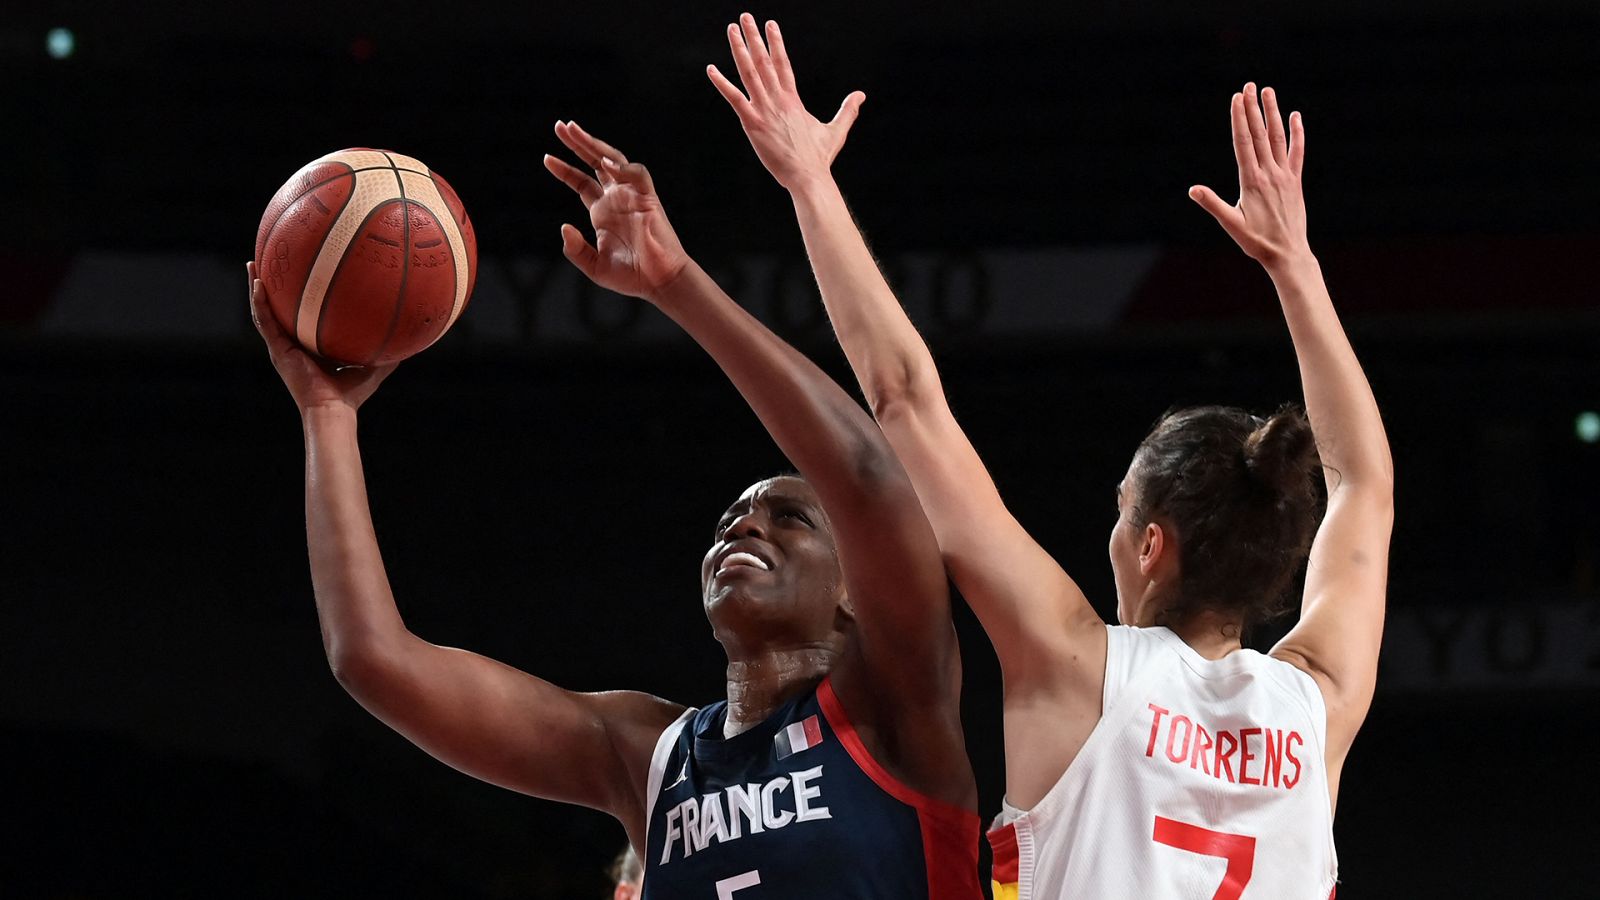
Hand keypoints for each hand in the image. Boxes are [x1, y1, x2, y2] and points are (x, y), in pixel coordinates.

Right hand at [248, 261, 395, 413]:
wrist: (333, 410)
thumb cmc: (352, 394)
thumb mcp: (373, 366)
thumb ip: (387, 352)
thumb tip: (410, 338)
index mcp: (308, 347)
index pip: (299, 318)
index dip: (295, 299)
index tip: (297, 277)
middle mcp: (291, 345)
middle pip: (277, 309)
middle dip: (271, 287)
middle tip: (268, 262)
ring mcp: (281, 348)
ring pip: (263, 311)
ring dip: (257, 288)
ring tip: (252, 265)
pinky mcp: (277, 351)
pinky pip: (265, 322)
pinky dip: (259, 302)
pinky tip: (258, 283)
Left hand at [544, 122, 689, 299]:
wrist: (660, 282)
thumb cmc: (632, 277)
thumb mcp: (594, 267)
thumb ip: (575, 249)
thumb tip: (564, 227)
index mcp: (602, 212)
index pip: (581, 181)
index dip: (564, 169)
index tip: (547, 158)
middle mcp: (616, 198)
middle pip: (594, 162)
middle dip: (577, 143)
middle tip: (561, 125)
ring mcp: (632, 196)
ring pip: (612, 159)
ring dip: (594, 144)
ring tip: (574, 130)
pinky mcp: (648, 198)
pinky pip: (637, 173)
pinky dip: (623, 166)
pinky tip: (604, 162)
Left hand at [707, 14, 863, 191]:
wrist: (808, 176)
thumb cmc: (819, 158)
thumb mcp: (836, 130)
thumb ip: (847, 110)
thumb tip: (861, 95)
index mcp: (793, 99)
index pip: (783, 63)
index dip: (776, 42)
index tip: (770, 25)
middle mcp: (778, 99)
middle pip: (764, 61)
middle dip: (754, 37)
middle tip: (745, 17)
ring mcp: (764, 110)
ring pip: (749, 72)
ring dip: (739, 49)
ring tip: (732, 29)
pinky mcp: (753, 124)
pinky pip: (734, 99)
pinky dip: (722, 83)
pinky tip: (711, 69)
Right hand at [1190, 84, 1310, 269]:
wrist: (1288, 254)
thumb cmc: (1256, 242)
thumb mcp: (1231, 225)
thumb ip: (1213, 204)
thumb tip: (1193, 190)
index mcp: (1251, 181)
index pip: (1243, 143)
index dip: (1239, 119)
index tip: (1236, 98)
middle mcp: (1269, 173)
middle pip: (1259, 134)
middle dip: (1252, 108)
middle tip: (1248, 85)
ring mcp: (1284, 176)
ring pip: (1277, 138)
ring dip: (1272, 113)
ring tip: (1267, 92)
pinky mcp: (1295, 181)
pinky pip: (1297, 152)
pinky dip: (1297, 133)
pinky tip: (1296, 116)